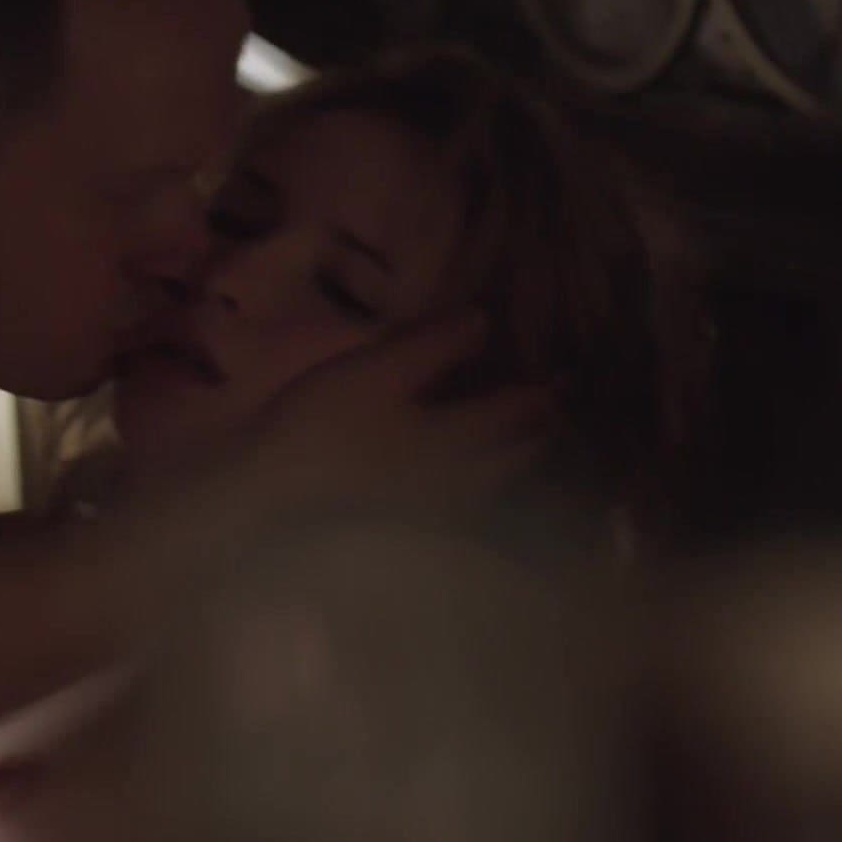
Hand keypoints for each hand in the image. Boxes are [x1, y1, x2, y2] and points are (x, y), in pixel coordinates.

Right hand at [237, 312, 559, 520]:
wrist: (271, 491)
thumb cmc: (325, 423)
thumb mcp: (380, 368)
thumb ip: (437, 345)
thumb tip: (487, 321)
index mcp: (461, 438)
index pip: (520, 410)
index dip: (547, 388)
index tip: (570, 370)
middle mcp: (461, 477)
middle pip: (518, 455)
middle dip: (543, 429)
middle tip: (560, 404)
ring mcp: (434, 506)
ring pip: (495, 482)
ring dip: (519, 459)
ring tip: (528, 437)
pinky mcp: (407, 520)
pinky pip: (467, 499)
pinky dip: (484, 480)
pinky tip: (472, 473)